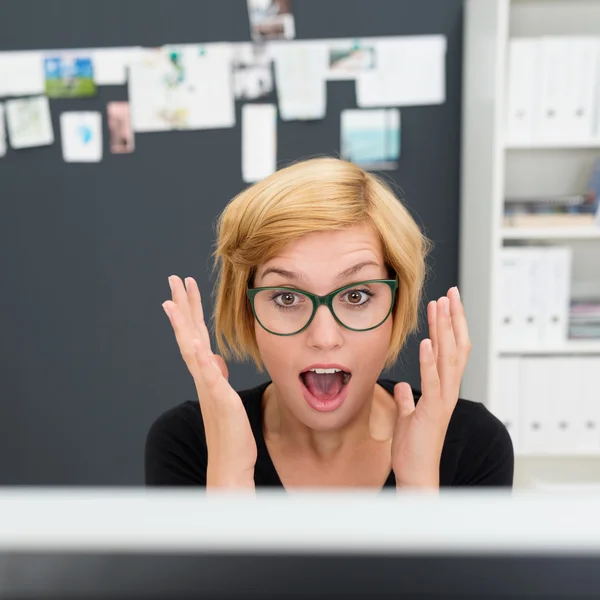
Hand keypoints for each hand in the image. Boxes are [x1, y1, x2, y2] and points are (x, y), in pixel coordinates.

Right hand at [162, 275, 256, 488]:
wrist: (230, 464)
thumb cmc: (231, 433)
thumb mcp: (225, 396)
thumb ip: (216, 376)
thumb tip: (213, 358)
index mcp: (206, 373)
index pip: (195, 334)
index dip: (190, 310)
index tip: (185, 288)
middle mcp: (202, 376)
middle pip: (189, 333)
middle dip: (183, 305)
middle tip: (174, 278)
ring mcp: (207, 387)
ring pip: (190, 349)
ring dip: (182, 324)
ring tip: (173, 300)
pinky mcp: (218, 399)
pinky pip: (206, 375)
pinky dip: (198, 357)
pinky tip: (193, 340)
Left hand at [391, 287, 470, 488]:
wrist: (416, 475)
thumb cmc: (413, 448)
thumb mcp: (408, 417)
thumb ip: (409, 400)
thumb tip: (403, 387)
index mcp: (443, 390)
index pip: (451, 351)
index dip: (450, 326)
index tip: (445, 303)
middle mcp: (448, 391)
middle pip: (456, 347)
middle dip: (453, 319)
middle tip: (450, 294)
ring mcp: (443, 400)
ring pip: (448, 358)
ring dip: (444, 330)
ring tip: (441, 306)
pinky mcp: (432, 410)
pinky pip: (433, 381)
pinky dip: (429, 361)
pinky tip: (426, 341)